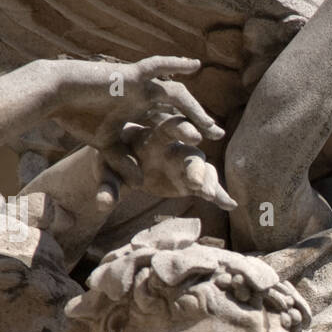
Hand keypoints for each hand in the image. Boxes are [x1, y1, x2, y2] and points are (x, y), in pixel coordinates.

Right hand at [46, 56, 235, 210]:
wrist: (55, 94)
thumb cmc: (77, 116)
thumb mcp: (105, 146)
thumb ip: (123, 162)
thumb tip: (141, 183)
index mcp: (139, 109)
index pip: (169, 122)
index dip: (186, 133)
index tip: (203, 148)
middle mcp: (143, 95)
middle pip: (179, 107)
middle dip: (199, 120)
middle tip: (217, 135)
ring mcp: (139, 84)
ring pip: (176, 94)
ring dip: (194, 108)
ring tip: (210, 126)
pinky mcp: (130, 74)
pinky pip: (157, 67)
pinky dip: (175, 64)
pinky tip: (195, 65)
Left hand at [102, 109, 236, 208]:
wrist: (122, 169)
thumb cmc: (112, 162)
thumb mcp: (107, 172)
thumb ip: (108, 187)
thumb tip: (103, 203)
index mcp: (152, 136)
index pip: (169, 127)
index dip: (183, 129)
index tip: (195, 135)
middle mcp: (173, 147)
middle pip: (190, 151)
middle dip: (196, 165)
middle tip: (196, 181)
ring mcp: (183, 164)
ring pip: (202, 169)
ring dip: (207, 182)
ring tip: (209, 196)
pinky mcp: (189, 180)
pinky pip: (206, 186)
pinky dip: (218, 195)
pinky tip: (229, 204)